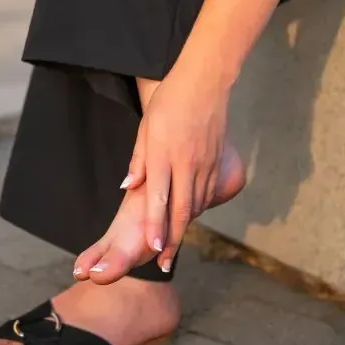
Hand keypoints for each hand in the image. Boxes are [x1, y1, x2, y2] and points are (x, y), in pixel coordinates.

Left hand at [122, 67, 230, 271]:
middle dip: (172, 239)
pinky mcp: (216, 162)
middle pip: (181, 209)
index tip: (153, 247)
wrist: (205, 83)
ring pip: (195, 204)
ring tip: (171, 248)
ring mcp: (204, 164)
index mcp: (164, 154)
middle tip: (163, 262)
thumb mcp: (146, 128)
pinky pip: (206, 193)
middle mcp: (186, 163)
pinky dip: (196, 210)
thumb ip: (138, 160)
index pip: (160, 197)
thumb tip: (128, 187)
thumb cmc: (170, 102)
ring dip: (183, 227)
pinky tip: (188, 219)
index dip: (156, 225)